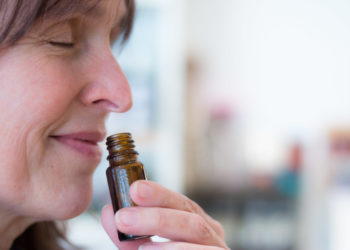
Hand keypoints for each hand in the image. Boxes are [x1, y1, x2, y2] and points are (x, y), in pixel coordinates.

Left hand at [101, 180, 228, 249]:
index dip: (159, 195)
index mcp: (196, 225)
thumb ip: (130, 237)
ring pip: (197, 231)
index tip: (134, 189)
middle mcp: (211, 235)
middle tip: (124, 217)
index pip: (180, 203)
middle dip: (155, 215)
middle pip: (189, 216)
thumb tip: (109, 212)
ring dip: (166, 235)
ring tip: (140, 246)